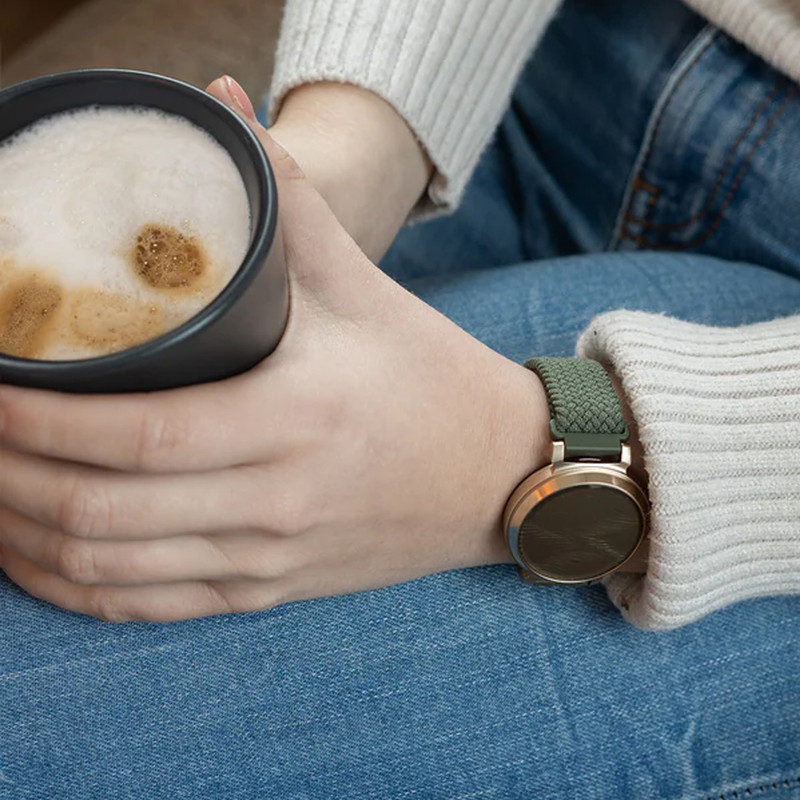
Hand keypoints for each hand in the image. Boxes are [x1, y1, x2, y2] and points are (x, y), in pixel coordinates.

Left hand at [0, 107, 547, 621]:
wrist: (498, 475)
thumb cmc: (434, 380)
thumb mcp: (367, 288)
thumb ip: (291, 200)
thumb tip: (228, 106)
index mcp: (296, 419)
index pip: (138, 434)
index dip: (40, 421)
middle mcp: (276, 501)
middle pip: (103, 513)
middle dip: (9, 479)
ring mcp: (270, 558)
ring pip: (113, 573)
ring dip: (29, 539)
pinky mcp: (272, 590)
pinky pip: (153, 608)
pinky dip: (81, 590)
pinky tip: (44, 558)